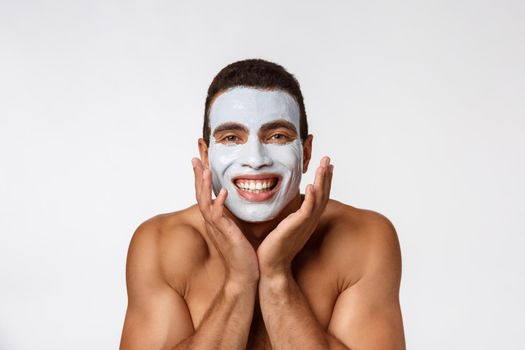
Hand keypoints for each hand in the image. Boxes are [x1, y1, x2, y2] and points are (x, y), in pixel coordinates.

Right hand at [192, 158, 259, 286]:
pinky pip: (219, 216)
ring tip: (204, 170)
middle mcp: (213, 222)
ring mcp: (217, 228)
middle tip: (195, 158)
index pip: (206, 195)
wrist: (244, 275)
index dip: (202, 179)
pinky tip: (224, 192)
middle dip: (197, 176)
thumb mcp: (236, 229)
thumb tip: (238, 204)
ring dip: (205, 186)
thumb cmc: (242, 254)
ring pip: (205, 203)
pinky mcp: (226, 234)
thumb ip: (234, 216)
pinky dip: (219, 203)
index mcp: (216, 220)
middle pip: (200, 195)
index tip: (201, 162)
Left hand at [257, 156, 333, 278]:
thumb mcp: (285, 226)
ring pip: (318, 200)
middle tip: (329, 159)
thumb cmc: (276, 247)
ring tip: (324, 166)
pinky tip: (312, 185)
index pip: (320, 197)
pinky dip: (311, 198)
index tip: (327, 166)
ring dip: (322, 182)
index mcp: (307, 220)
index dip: (325, 181)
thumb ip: (289, 214)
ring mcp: (304, 225)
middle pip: (323, 195)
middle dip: (326, 176)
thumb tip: (286, 203)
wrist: (271, 267)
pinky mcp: (295, 228)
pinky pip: (306, 212)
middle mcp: (309, 221)